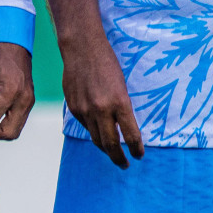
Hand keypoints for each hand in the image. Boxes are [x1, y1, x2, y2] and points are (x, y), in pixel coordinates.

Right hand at [61, 32, 143, 168]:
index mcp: (119, 102)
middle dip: (119, 158)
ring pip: (96, 139)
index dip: (136, 149)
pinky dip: (93, 131)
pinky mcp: (73, 108)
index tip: (139, 155)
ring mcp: (85, 110)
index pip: (131, 135)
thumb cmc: (107, 63)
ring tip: (112, 153)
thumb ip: (120, 108)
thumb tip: (122, 128)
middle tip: (125, 164)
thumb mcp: (121, 86)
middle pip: (111, 145)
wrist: (82, 48)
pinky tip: (98, 130)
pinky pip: (85, 126)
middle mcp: (102, 109)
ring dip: (105, 149)